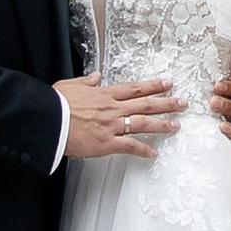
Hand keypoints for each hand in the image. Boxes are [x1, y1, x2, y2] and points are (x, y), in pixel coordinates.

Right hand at [57, 74, 178, 160]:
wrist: (48, 121)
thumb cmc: (55, 105)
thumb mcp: (70, 86)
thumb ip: (86, 81)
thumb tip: (95, 77)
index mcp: (104, 94)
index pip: (135, 89)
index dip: (154, 86)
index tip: (167, 83)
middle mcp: (112, 108)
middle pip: (146, 104)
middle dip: (167, 103)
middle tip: (182, 103)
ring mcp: (111, 126)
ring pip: (143, 123)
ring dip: (162, 124)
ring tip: (176, 125)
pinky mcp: (106, 143)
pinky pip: (130, 146)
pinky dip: (143, 150)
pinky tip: (153, 153)